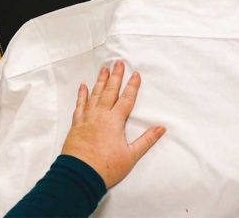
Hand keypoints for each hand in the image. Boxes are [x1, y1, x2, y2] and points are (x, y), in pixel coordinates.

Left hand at [62, 60, 165, 187]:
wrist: (79, 175)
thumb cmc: (106, 167)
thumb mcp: (131, 155)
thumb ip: (147, 140)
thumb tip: (161, 128)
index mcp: (115, 121)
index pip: (126, 99)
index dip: (132, 86)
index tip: (136, 74)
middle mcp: (101, 116)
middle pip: (110, 92)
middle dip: (115, 77)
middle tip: (118, 63)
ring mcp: (87, 119)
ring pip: (94, 95)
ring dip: (100, 81)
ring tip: (103, 69)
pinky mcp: (76, 125)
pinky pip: (80, 106)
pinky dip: (81, 95)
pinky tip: (83, 87)